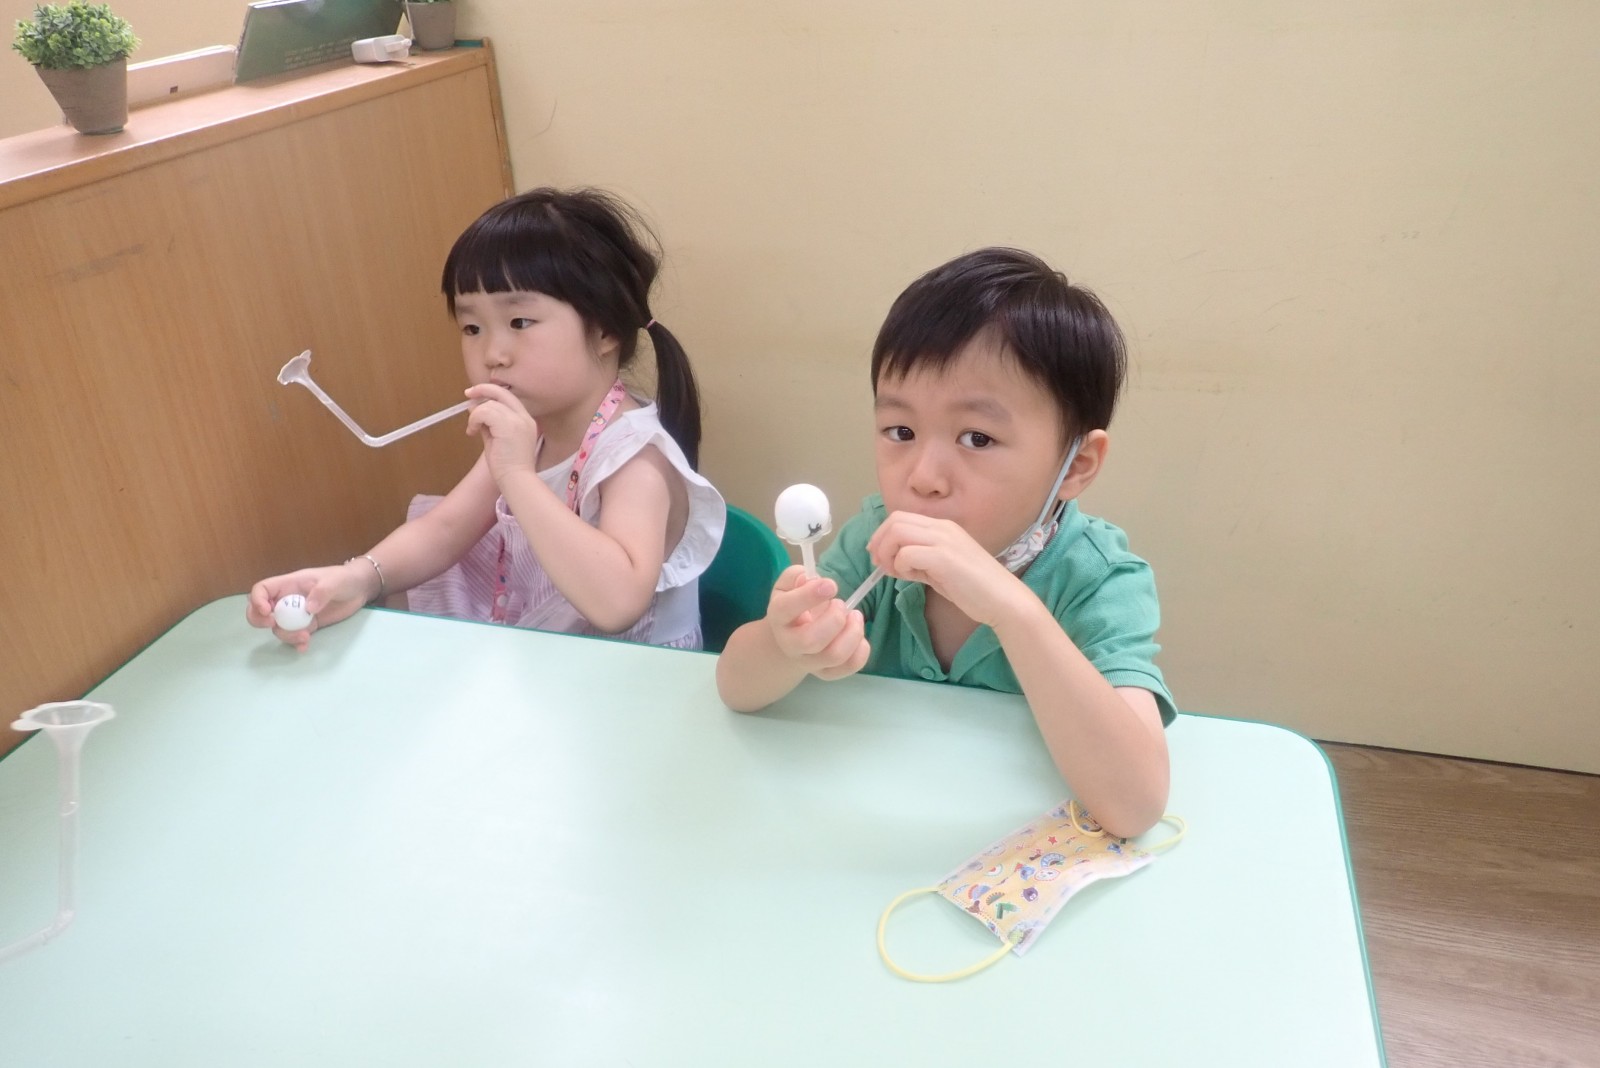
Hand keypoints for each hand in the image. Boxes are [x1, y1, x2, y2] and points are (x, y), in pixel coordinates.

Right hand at [245, 562, 374, 652]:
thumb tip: (308, 608)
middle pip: (260, 610)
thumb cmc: (345, 578)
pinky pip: (295, 636)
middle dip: (260, 620)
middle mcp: (288, 599)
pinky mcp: (308, 625)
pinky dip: (296, 643)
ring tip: (305, 637)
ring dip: (286, 635)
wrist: (360, 589)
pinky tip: (305, 646)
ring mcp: (297, 614)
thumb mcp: (335, 581)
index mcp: (289, 584)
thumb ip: (322, 592)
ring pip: (278, 628)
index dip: (257, 600)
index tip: (268, 612)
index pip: (262, 589)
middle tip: (273, 626)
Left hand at [464, 383, 539, 487]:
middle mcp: (524, 418)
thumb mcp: (497, 440)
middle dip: (482, 389)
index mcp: (526, 421)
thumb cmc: (508, 467)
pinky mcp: (508, 426)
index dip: (491, 393)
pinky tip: (472, 431)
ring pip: (490, 404)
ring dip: (476, 414)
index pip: (508, 398)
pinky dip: (475, 419)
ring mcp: (517, 421)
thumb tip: (475, 408)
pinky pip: (485, 412)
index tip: (476, 395)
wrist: (516, 480)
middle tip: (467, 393)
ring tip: (473, 429)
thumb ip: (489, 423)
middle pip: (502, 393)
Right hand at [765, 565, 869, 680]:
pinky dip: (862, 649)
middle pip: (812, 640)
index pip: (785, 609)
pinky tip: (857, 633)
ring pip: (834, 655)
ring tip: (854, 616)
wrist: (791, 638)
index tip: (831, 585)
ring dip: (853, 632)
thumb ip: (797, 577)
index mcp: (779, 617)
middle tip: (840, 604)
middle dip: (834, 618)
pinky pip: (850, 667)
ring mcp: (809, 662)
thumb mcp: (789, 585)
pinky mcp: (827, 673)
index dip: (808, 595)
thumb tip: (812, 578)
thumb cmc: (794, 606)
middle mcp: (790, 644)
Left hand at [867, 511, 1027, 627]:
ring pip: (897, 532)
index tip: (879, 556)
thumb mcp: (940, 569)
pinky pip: (907, 553)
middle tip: (880, 565)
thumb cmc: (974, 588)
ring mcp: (944, 540)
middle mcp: (943, 527)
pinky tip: (912, 578)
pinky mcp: (944, 558)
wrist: (1003, 599)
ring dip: (887, 553)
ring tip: (895, 572)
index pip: (900, 517)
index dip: (882, 535)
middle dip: (879, 542)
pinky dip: (901, 566)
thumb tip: (891, 562)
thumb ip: (918, 561)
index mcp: (943, 527)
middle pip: (895, 520)